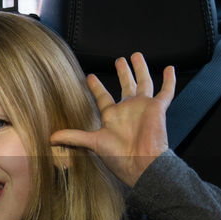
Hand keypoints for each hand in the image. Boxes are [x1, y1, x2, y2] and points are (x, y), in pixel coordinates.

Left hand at [49, 53, 174, 186]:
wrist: (141, 164)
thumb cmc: (119, 157)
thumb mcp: (93, 143)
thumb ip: (73, 137)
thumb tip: (50, 138)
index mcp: (112, 115)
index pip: (103, 97)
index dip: (96, 87)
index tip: (89, 76)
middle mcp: (128, 109)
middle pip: (126, 85)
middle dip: (123, 72)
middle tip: (118, 59)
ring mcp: (143, 107)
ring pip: (144, 83)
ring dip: (141, 69)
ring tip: (137, 55)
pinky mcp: (157, 108)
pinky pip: (166, 92)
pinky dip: (169, 81)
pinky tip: (169, 69)